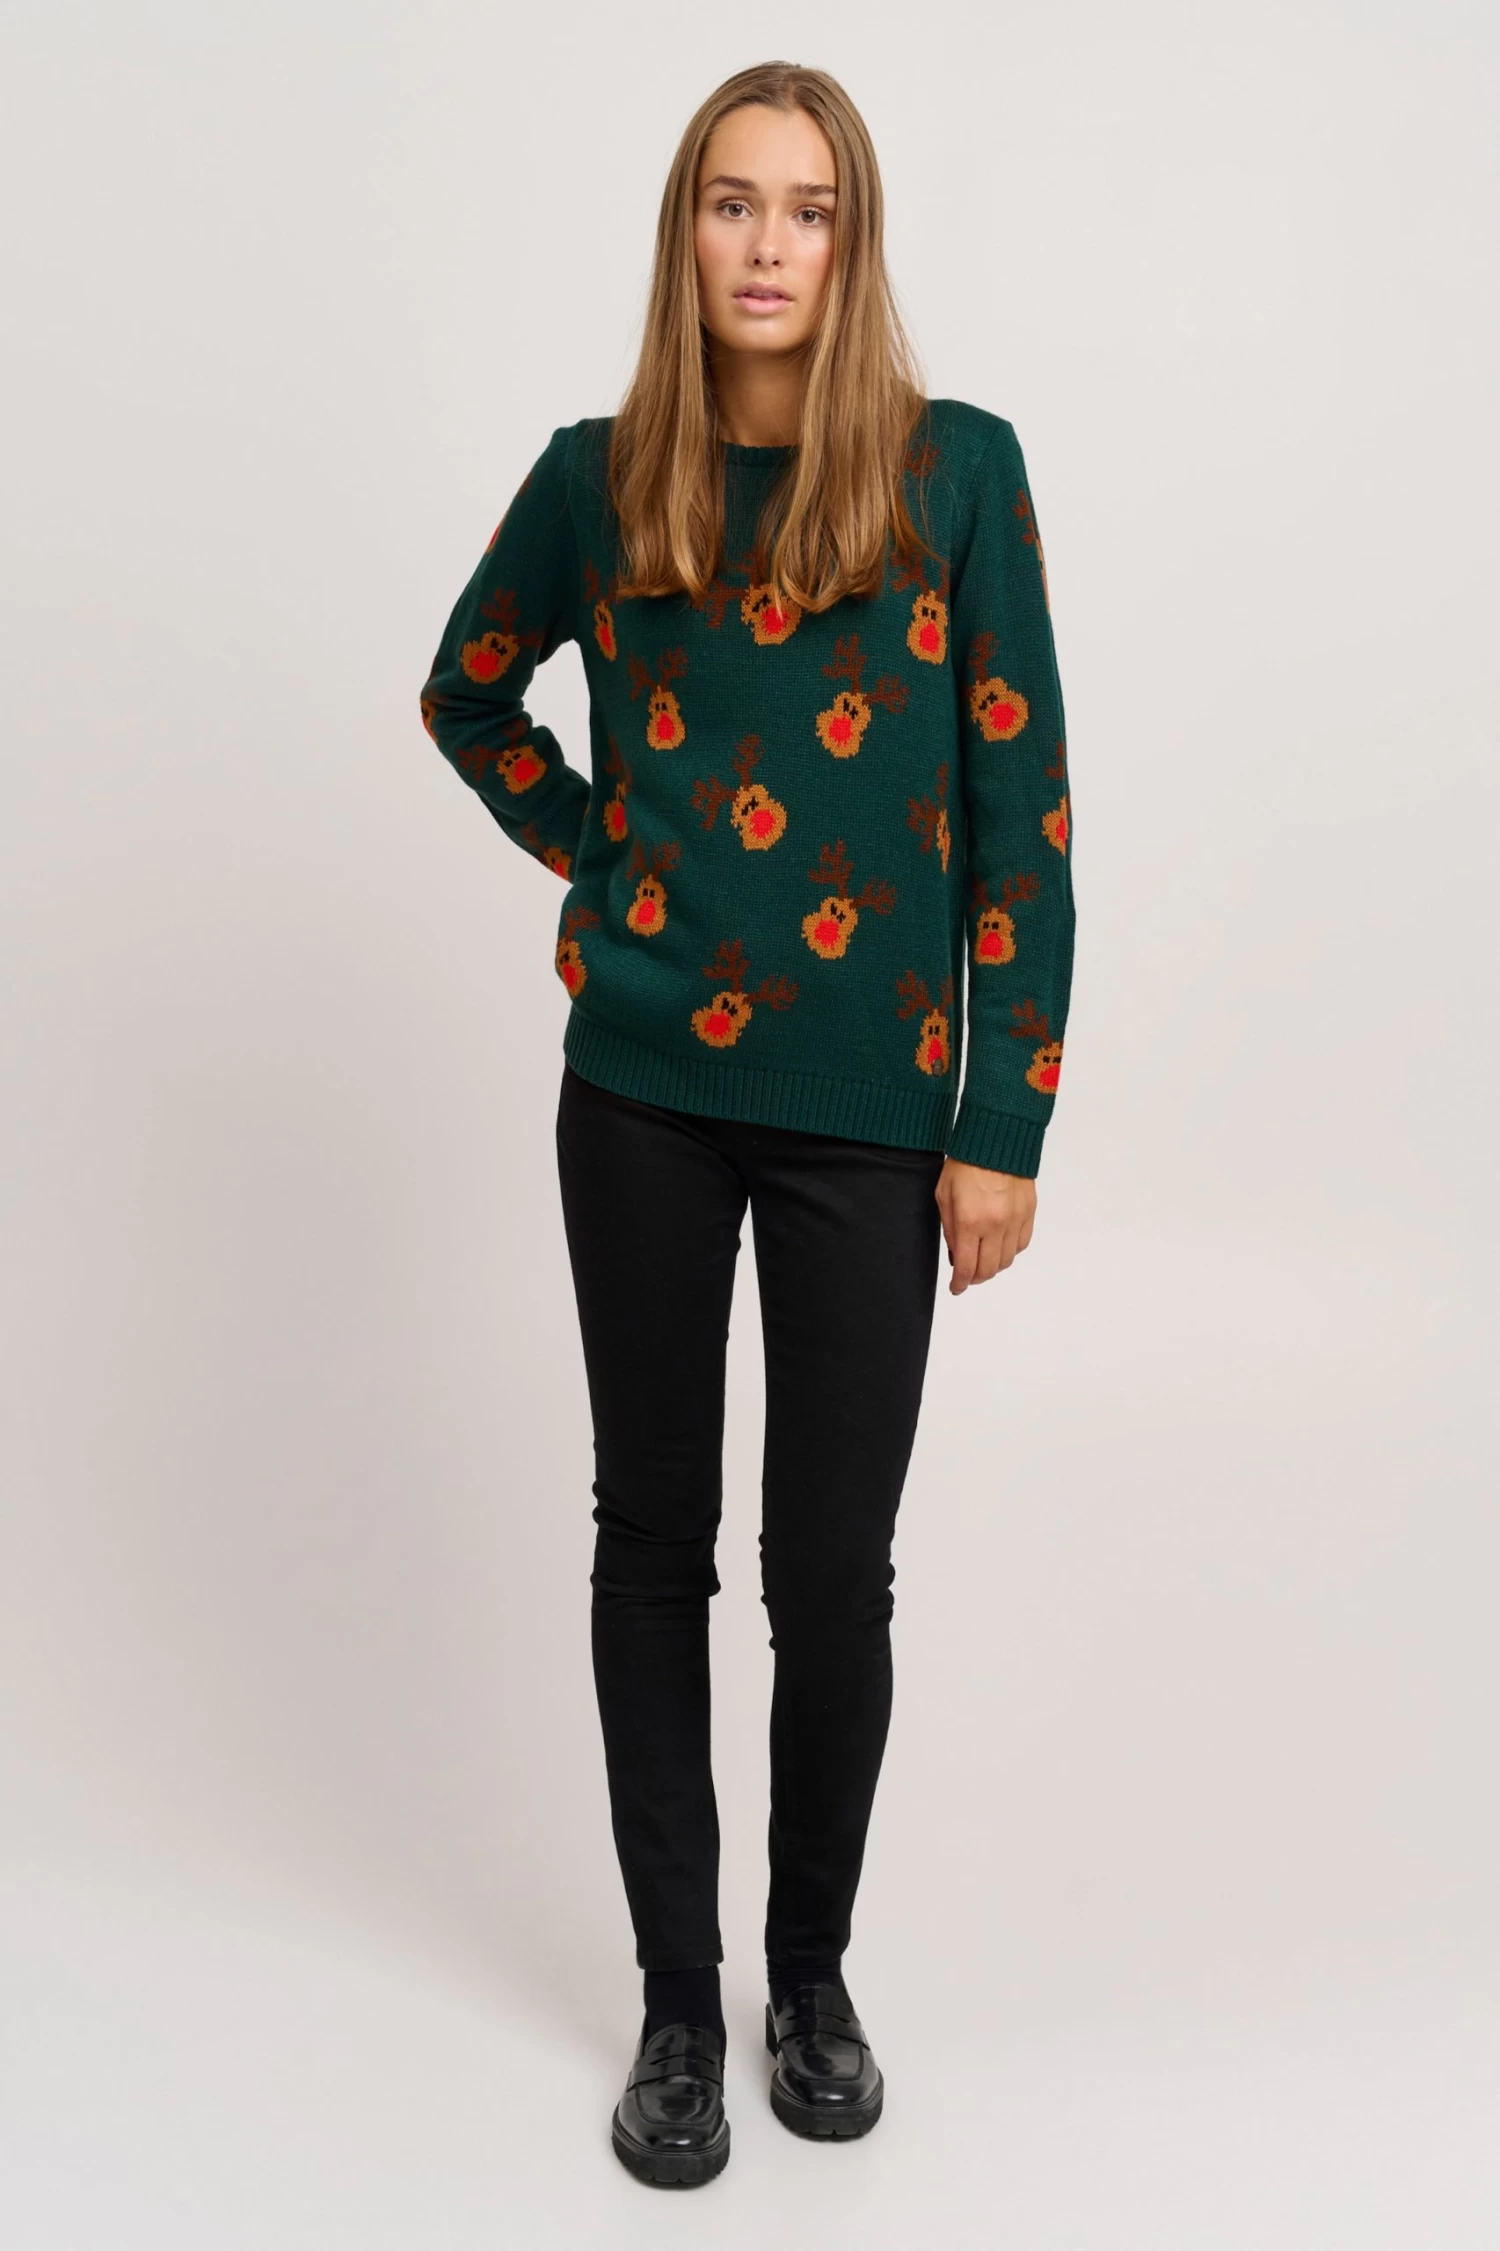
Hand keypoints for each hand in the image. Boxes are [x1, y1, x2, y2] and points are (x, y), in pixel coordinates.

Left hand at [935, 1157, 1036, 1292]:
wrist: (995, 1139)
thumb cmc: (965, 1163)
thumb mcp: (944, 1197)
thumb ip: (950, 1230)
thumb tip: (956, 1256)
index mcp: (970, 1221)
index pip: (966, 1267)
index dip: (960, 1283)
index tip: (956, 1288)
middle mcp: (995, 1225)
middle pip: (988, 1270)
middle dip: (976, 1277)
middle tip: (968, 1275)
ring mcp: (1015, 1220)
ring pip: (1007, 1261)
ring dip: (993, 1266)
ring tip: (983, 1260)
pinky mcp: (1029, 1212)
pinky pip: (1022, 1244)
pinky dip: (1010, 1251)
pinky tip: (1000, 1246)